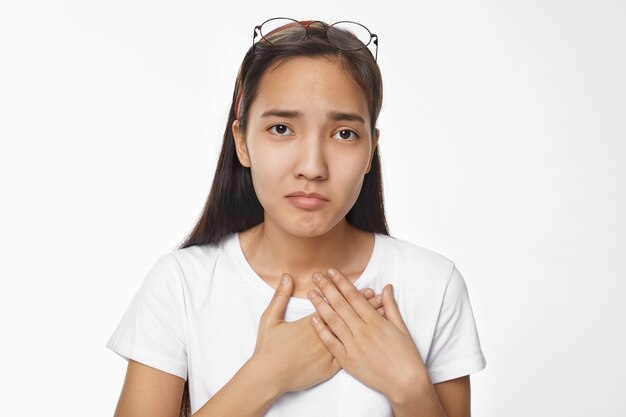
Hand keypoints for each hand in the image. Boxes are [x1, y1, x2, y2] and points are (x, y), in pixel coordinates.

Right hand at [251, 273, 385, 394]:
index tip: (366, 289)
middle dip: (364, 307)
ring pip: (351, 337)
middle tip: (378, 298)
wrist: (268, 377)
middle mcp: (322, 337)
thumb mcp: (270, 318)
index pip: (336, 306)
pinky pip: (347, 357)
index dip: (352, 298)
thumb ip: (280, 296)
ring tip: (380, 316)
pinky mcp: (328, 369)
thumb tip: (287, 276)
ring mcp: (327, 354)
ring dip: (365, 326)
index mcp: (310, 323)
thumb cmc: (268, 349)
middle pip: (347, 319)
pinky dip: (359, 347)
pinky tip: (371, 342)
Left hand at [307, 268, 426, 402]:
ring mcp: (354, 346)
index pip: (354, 296)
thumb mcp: (401, 328)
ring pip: (333, 321)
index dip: (341, 282)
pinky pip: (331, 343)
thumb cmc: (406, 356)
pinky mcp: (348, 361)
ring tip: (311, 292)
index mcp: (376, 321)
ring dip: (320, 305)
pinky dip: (321, 330)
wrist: (406, 383)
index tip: (331, 271)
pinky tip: (313, 319)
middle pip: (341, 305)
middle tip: (316, 275)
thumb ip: (391, 306)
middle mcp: (362, 331)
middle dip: (327, 288)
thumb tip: (387, 287)